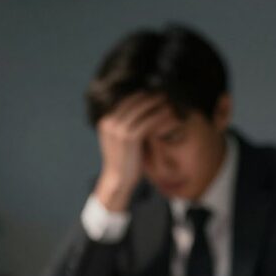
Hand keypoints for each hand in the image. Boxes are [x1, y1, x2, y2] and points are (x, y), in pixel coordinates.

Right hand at [93, 94, 171, 211]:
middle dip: (149, 97)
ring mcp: (118, 129)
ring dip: (155, 104)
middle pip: (132, 102)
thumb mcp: (120, 140)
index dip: (140, 97)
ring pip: (141, 110)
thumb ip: (127, 126)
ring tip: (167, 101)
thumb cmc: (123, 161)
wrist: (118, 181)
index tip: (153, 94)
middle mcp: (110, 123)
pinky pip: (147, 122)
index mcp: (106, 122)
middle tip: (162, 94)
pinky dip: (159, 117)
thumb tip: (141, 112)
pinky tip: (169, 114)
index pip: (125, 102)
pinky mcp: (129, 137)